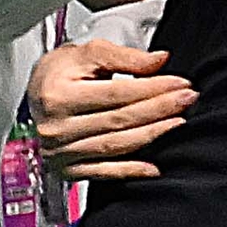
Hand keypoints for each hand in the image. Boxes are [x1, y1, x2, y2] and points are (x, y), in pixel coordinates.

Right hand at [28, 39, 193, 182]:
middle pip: (119, 119)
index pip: (116, 94)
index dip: (153, 88)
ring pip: (116, 145)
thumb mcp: (88, 54)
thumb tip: (159, 60)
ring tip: (178, 122)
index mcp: (57, 96)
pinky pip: (104, 172)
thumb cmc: (61, 73)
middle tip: (187, 100)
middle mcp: (56, 127)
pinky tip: (154, 167)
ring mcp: (59, 152)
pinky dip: (131, 170)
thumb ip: (124, 57)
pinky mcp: (67, 169)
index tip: (181, 84)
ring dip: (152, 135)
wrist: (38, 93)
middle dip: (160, 109)